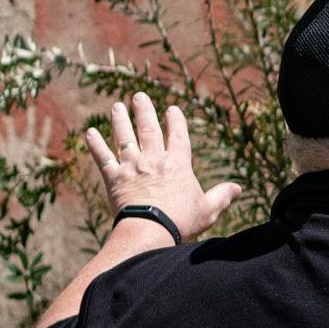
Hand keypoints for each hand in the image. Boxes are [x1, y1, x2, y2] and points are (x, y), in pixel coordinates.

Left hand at [84, 93, 240, 239]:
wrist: (150, 231)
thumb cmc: (181, 221)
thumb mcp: (208, 209)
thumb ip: (222, 196)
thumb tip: (238, 189)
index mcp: (178, 164)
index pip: (178, 135)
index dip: (176, 121)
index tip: (172, 109)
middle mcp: (154, 159)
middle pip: (149, 128)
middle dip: (144, 110)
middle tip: (139, 96)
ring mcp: (132, 167)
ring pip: (125, 137)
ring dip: (120, 120)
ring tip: (117, 106)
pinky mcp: (114, 179)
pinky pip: (103, 158)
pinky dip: (95, 145)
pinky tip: (89, 133)